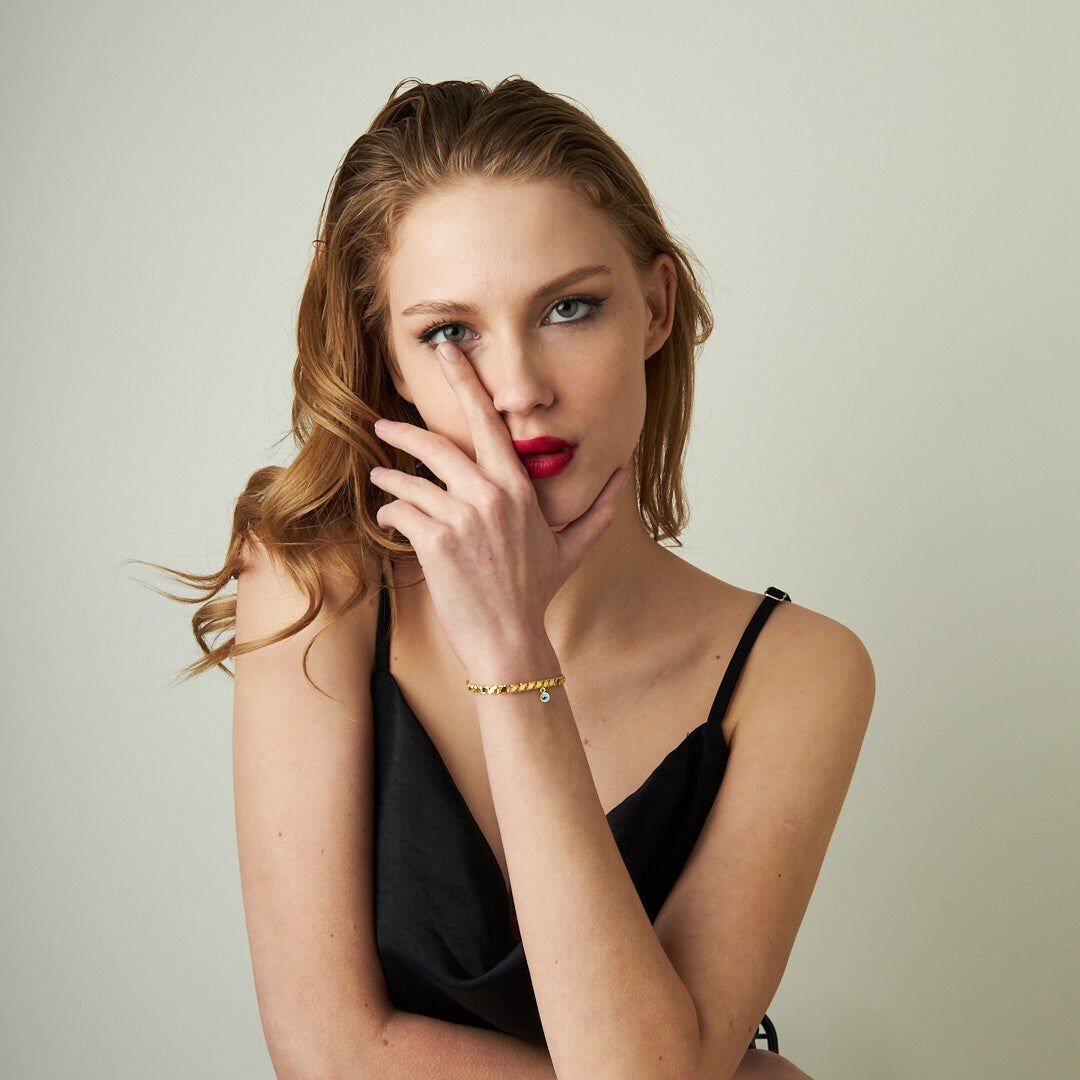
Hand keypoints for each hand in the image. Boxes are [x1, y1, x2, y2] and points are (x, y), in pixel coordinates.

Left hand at [368, 340, 629, 674]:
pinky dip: (390, 513)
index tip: (447, 353)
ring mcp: (462, 518)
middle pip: (438, 445)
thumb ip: (597, 508)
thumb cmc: (535, 594)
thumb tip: (624, 476)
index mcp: (519, 489)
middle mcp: (491, 496)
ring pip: (411, 481)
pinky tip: (390, 519)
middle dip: (405, 428)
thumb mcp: (572, 548)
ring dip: (390, 478)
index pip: (489, 424)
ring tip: (381, 477)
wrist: (509, 641)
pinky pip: (401, 512)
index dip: (465, 383)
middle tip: (383, 420)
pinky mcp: (436, 541)